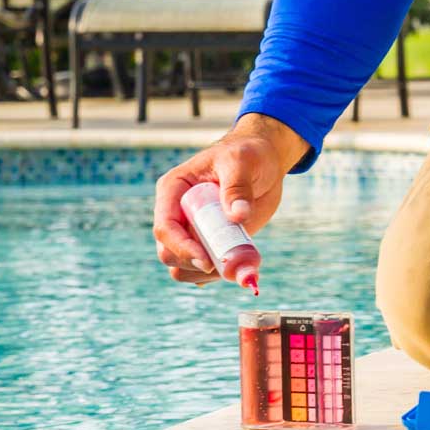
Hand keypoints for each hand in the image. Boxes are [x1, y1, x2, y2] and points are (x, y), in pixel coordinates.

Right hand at [153, 113, 308, 284]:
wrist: (264, 163)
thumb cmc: (248, 154)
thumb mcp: (242, 162)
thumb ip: (237, 188)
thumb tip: (237, 216)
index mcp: (174, 190)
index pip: (165, 227)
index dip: (182, 248)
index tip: (208, 261)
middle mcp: (178, 214)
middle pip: (169, 253)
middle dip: (195, 264)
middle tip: (228, 264)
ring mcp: (193, 231)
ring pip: (184, 267)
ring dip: (208, 274)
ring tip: (240, 264)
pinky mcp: (211, 243)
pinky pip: (204, 270)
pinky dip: (220, 275)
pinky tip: (241, 268)